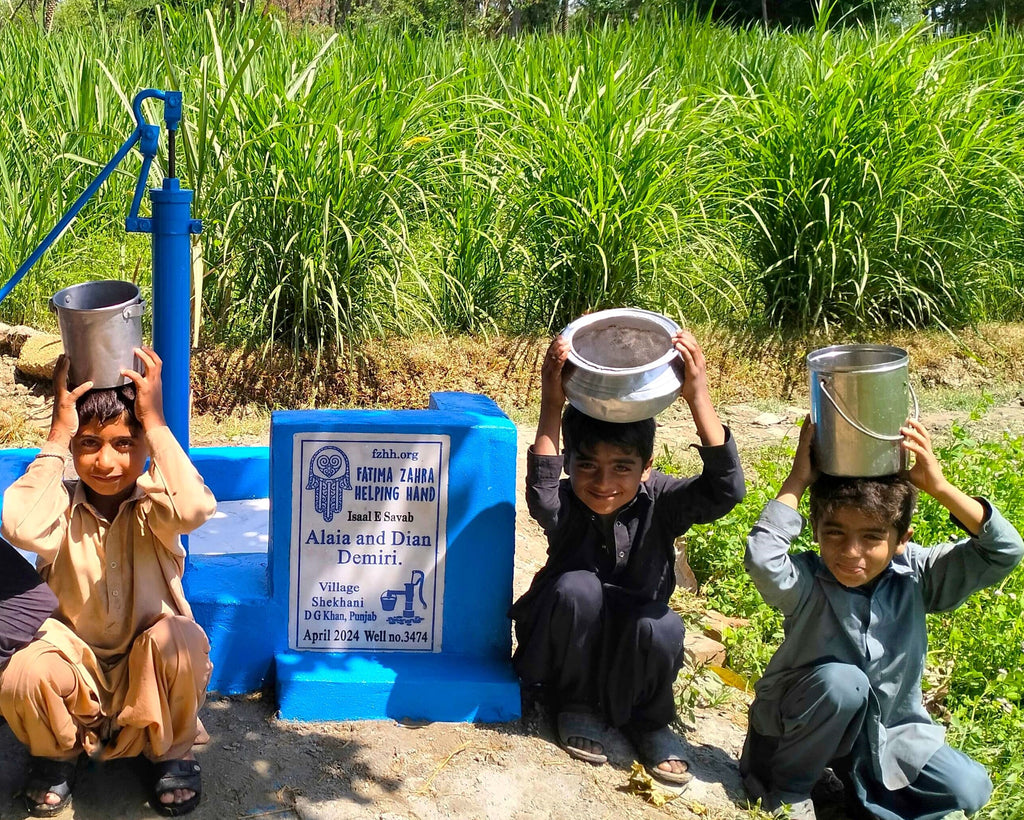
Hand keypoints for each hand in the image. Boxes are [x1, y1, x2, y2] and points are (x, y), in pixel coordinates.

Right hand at [48, 355, 92, 445]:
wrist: (61, 434)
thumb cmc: (68, 422)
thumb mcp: (71, 408)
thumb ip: (75, 399)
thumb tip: (82, 393)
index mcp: (60, 396)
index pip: (59, 379)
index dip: (60, 369)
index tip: (63, 359)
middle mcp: (58, 396)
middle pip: (57, 377)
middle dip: (60, 365)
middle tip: (63, 354)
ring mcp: (61, 400)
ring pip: (60, 381)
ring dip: (64, 370)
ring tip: (68, 359)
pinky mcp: (67, 405)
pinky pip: (74, 394)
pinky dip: (82, 388)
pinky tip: (90, 383)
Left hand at [122, 346, 165, 431]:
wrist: (153, 420)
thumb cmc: (150, 410)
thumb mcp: (149, 395)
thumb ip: (144, 387)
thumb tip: (137, 382)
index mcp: (158, 382)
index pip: (158, 365)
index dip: (153, 356)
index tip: (145, 349)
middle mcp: (156, 381)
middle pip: (157, 362)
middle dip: (149, 352)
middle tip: (140, 347)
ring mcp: (151, 385)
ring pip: (150, 366)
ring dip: (143, 357)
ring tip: (135, 351)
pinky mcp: (144, 390)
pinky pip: (137, 377)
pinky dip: (130, 372)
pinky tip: (123, 371)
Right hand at [540, 335, 569, 410]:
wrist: (551, 404)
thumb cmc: (557, 392)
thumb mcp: (560, 378)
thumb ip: (564, 369)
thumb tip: (574, 361)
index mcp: (547, 367)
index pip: (549, 351)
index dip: (554, 342)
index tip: (561, 335)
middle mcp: (545, 368)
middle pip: (550, 351)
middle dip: (557, 343)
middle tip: (564, 335)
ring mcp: (548, 372)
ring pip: (552, 357)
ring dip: (559, 348)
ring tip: (566, 341)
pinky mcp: (552, 377)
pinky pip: (556, 365)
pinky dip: (561, 358)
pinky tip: (566, 352)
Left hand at [673, 330, 725, 445]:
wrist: (699, 399)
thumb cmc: (692, 387)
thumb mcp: (688, 372)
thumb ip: (684, 365)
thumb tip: (672, 359)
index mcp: (700, 360)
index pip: (695, 343)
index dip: (688, 336)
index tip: (679, 331)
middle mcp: (701, 361)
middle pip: (694, 343)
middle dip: (685, 336)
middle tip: (675, 332)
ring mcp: (698, 366)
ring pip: (693, 348)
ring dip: (683, 341)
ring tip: (674, 338)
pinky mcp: (694, 372)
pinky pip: (689, 358)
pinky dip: (684, 350)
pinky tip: (678, 346)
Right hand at [789, 415, 817, 488]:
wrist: (799, 481)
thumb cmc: (808, 475)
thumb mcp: (819, 464)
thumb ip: (824, 458)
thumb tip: (834, 456)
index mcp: (805, 450)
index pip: (807, 436)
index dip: (809, 429)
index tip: (813, 421)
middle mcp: (802, 447)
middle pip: (804, 431)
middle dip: (807, 422)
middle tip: (810, 413)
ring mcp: (802, 448)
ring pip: (804, 433)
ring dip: (807, 423)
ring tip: (810, 415)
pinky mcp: (803, 451)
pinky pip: (806, 439)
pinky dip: (809, 431)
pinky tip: (812, 425)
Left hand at [902, 418, 985, 534]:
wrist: (936, 489)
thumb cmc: (925, 481)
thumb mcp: (909, 474)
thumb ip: (902, 470)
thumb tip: (890, 470)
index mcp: (923, 453)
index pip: (919, 439)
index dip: (915, 430)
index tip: (907, 423)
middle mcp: (927, 452)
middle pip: (923, 435)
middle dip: (917, 426)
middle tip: (909, 419)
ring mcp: (929, 456)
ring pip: (923, 441)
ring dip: (913, 434)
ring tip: (904, 429)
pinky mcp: (929, 461)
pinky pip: (920, 452)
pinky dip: (912, 446)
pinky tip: (904, 443)